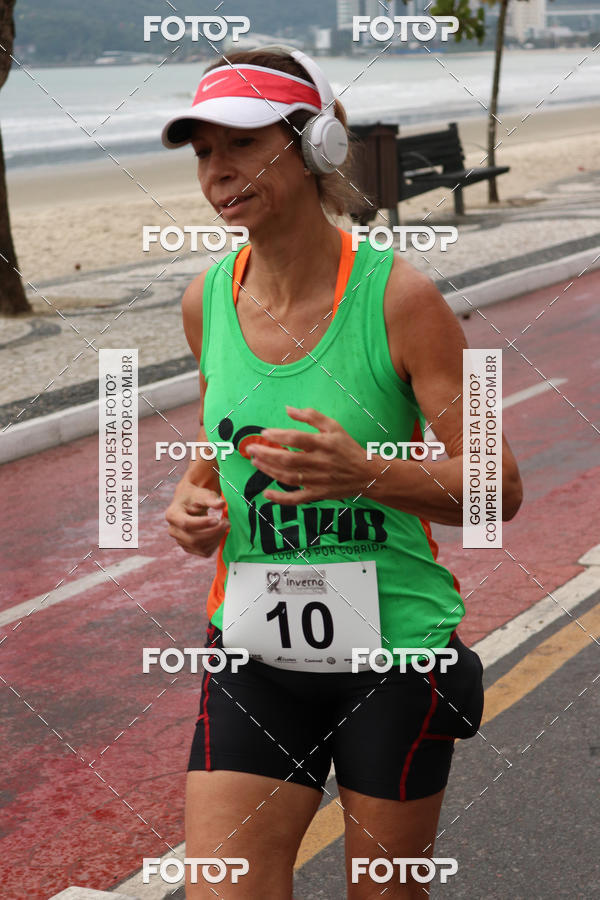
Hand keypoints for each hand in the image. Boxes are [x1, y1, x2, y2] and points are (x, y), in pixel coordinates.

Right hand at [165, 484, 228, 556]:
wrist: (190, 503)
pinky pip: (204, 552)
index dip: (202, 524)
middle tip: (226, 522)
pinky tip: (219, 533)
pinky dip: (215, 544)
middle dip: (213, 532)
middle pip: (193, 538)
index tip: (217, 519)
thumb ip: (211, 499)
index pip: (186, 523)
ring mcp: (180, 541)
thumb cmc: (195, 497)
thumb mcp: (202, 494)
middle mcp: (173, 530)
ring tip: (225, 525)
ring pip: (200, 547)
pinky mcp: (189, 548)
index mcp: (172, 514)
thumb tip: (221, 504)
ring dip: (216, 538)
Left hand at [244, 406, 366, 505]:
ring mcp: (318, 481)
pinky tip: (266, 494)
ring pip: (288, 477)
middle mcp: (319, 462)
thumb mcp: (334, 426)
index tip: (264, 433)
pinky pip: (296, 499)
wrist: (367, 474)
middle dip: (266, 454)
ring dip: (269, 471)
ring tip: (255, 462)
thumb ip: (311, 416)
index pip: (296, 438)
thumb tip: (288, 409)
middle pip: (287, 459)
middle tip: (250, 449)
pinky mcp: (317, 494)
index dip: (278, 436)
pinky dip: (280, 498)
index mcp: (323, 444)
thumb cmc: (347, 448)